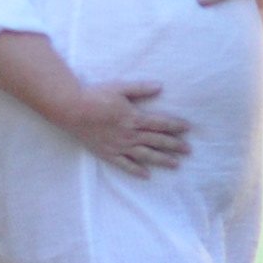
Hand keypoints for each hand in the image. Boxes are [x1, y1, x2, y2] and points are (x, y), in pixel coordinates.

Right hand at [70, 80, 191, 172]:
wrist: (73, 110)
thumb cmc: (96, 95)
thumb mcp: (120, 87)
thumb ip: (141, 88)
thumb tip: (160, 86)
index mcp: (134, 117)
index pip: (160, 123)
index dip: (175, 125)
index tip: (188, 129)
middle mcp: (130, 134)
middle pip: (157, 141)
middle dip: (174, 145)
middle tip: (189, 150)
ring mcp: (120, 146)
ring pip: (145, 155)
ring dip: (162, 160)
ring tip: (176, 164)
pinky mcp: (108, 154)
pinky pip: (125, 165)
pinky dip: (137, 171)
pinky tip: (147, 175)